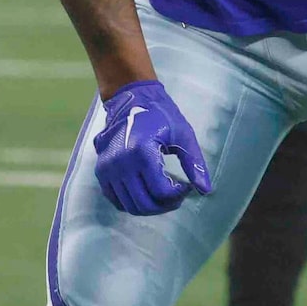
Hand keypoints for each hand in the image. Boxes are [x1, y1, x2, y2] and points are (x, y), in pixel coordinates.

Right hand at [92, 79, 212, 215]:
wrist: (129, 98)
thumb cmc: (160, 114)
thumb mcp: (183, 134)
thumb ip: (194, 163)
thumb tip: (205, 190)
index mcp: (142, 152)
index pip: (161, 191)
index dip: (178, 195)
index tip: (186, 187)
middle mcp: (121, 163)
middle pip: (145, 204)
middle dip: (165, 205)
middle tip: (176, 196)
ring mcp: (108, 169)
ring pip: (130, 206)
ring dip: (150, 207)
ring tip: (163, 195)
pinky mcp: (101, 172)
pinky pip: (116, 200)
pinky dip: (132, 203)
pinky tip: (146, 192)